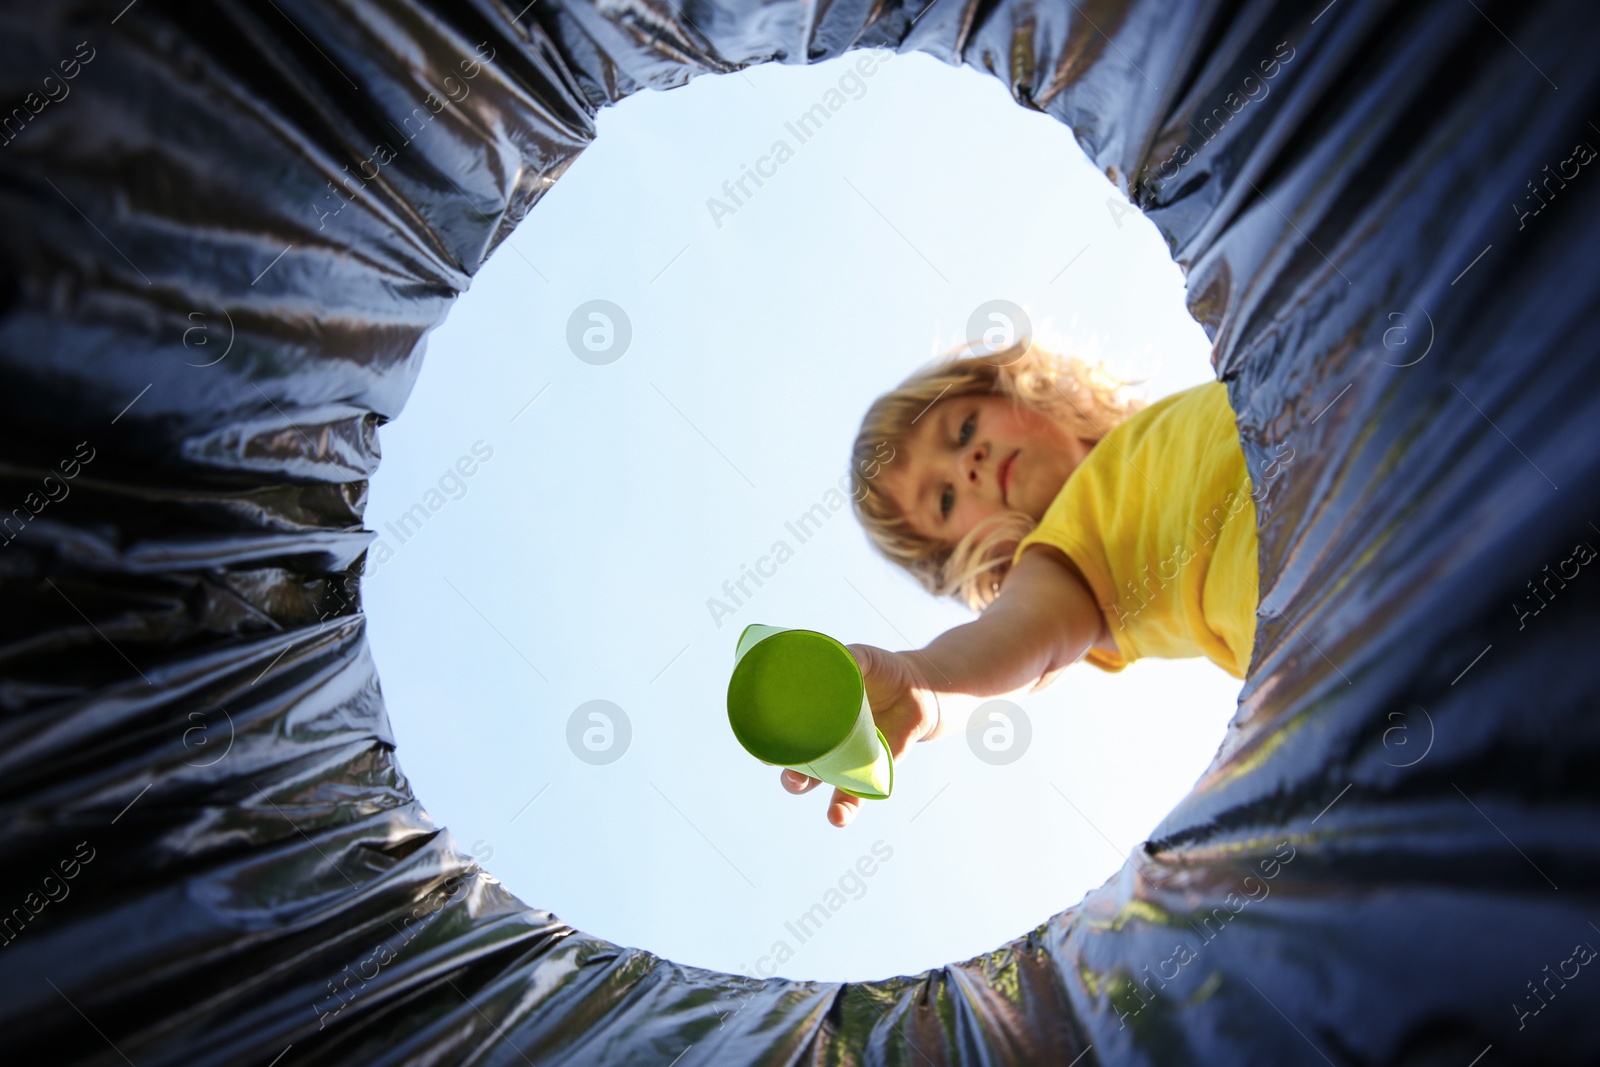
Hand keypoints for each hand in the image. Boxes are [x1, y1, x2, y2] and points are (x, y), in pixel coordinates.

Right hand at [779, 643, 942, 826]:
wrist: (921, 689)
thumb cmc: (884, 672)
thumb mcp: (865, 659)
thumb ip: (851, 657)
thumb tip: (839, 654)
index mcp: (815, 713)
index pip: (782, 731)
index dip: (766, 737)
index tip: (755, 738)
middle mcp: (824, 739)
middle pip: (794, 760)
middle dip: (780, 763)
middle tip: (773, 759)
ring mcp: (844, 757)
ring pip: (817, 779)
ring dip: (802, 785)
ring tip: (796, 783)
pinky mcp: (868, 771)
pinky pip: (853, 795)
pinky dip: (844, 809)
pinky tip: (836, 817)